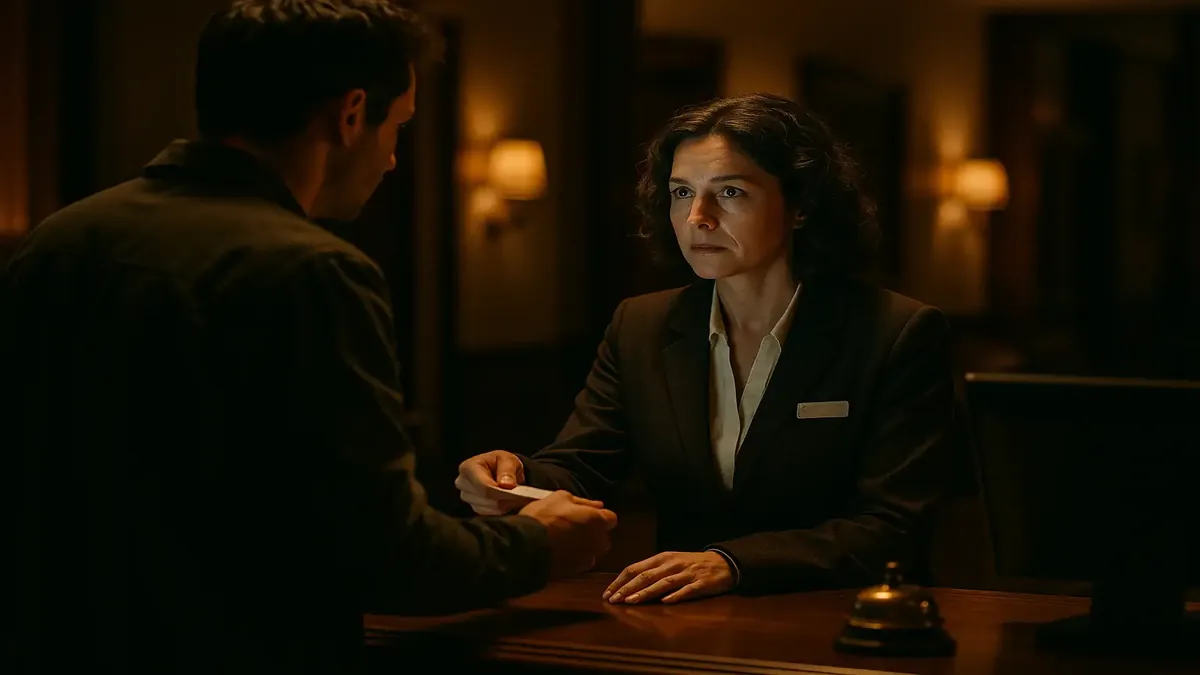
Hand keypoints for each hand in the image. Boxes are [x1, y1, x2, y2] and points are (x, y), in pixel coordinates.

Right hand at [456, 449, 525, 514]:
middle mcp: (462, 482)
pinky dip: (499, 510)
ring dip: (502, 505)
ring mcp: (466, 496)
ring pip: (486, 508)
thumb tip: (507, 485)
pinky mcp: (472, 506)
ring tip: (513, 498)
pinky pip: (487, 513)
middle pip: (485, 498)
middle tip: (519, 497)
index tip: (515, 493)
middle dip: (503, 499)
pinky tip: (506, 503)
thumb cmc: (502, 463)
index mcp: (468, 467)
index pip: (483, 486)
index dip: (500, 491)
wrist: (499, 470)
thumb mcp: (508, 460)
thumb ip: (507, 470)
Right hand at [519, 491, 617, 577]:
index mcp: (598, 521)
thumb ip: (583, 502)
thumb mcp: (561, 497)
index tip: (586, 515)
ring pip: (592, 551)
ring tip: (564, 540)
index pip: (611, 519)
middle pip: (602, 537)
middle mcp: (598, 542)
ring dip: (584, 546)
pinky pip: (580, 562)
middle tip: (573, 526)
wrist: (526, 546)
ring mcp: (588, 559)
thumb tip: (599, 505)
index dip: (599, 516)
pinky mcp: (576, 571)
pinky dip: (573, 557)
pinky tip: (559, 551)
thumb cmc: (544, 517)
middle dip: (593, 532)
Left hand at [604, 551, 733, 604]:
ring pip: (662, 583)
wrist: (722, 562)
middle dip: (627, 588)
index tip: (607, 593)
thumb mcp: (670, 562)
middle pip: (645, 576)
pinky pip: (686, 590)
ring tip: (631, 601)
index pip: (635, 568)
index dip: (620, 581)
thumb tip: (628, 583)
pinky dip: (675, 595)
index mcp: (661, 558)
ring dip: (646, 592)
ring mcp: (686, 573)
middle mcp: (671, 564)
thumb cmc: (691, 563)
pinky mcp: (700, 583)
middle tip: (613, 600)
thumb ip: (652, 571)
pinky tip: (665, 602)